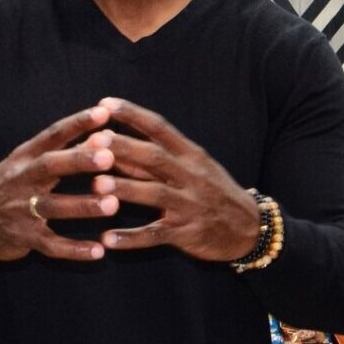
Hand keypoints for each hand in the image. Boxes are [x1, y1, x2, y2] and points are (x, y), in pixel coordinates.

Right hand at [0, 105, 117, 261]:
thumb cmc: (7, 187)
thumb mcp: (25, 164)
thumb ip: (60, 150)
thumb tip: (101, 134)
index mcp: (24, 157)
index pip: (52, 134)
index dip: (77, 123)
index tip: (104, 113)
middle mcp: (21, 179)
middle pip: (50, 166)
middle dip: (79, 160)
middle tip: (109, 156)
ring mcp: (20, 209)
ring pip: (53, 206)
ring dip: (83, 205)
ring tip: (113, 204)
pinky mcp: (22, 238)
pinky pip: (51, 245)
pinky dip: (74, 250)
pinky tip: (99, 252)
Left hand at [86, 97, 260, 262]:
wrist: (250, 227)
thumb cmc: (211, 191)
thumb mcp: (190, 168)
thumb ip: (153, 157)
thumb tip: (112, 139)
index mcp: (190, 155)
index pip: (160, 128)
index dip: (133, 115)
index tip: (105, 103)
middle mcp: (191, 176)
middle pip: (155, 157)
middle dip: (124, 148)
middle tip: (93, 141)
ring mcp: (190, 205)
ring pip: (155, 194)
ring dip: (125, 189)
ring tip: (95, 186)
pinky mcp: (187, 233)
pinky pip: (156, 235)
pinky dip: (132, 238)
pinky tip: (108, 240)